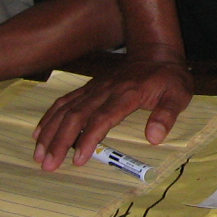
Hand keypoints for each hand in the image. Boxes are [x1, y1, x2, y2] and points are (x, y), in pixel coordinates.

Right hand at [34, 58, 192, 169]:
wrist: (155, 51)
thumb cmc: (168, 77)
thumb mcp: (178, 94)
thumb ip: (167, 114)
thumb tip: (154, 137)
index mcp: (127, 94)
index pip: (103, 117)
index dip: (88, 138)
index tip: (78, 160)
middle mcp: (105, 91)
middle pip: (77, 116)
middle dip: (60, 141)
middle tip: (48, 165)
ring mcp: (94, 89)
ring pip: (66, 110)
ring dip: (50, 132)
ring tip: (38, 155)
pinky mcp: (88, 89)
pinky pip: (64, 102)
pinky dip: (49, 117)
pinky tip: (39, 133)